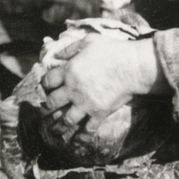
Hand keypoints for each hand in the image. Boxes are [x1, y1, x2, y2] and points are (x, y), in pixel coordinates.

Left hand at [41, 37, 161, 131]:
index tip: (47, 86)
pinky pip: (88, 129)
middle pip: (52, 103)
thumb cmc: (113, 50)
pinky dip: (82, 135)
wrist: (133, 66)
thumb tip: (57, 54)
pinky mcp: (99, 113)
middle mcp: (73, 90)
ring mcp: (85, 103)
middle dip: (47, 107)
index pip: (47, 81)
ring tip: (56, 128)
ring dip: (60, 124)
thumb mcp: (89, 41)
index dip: (46, 84)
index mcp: (69, 71)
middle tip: (46, 110)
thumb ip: (70, 48)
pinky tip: (79, 137)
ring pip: (66, 119)